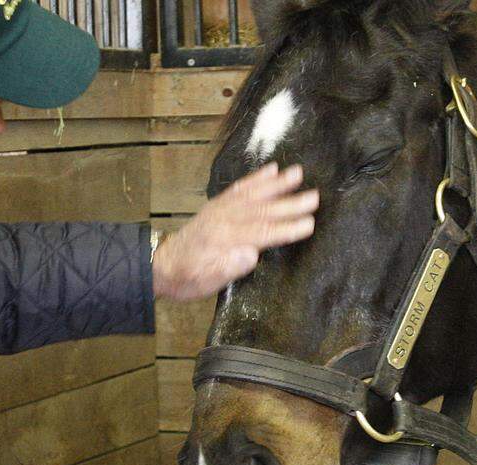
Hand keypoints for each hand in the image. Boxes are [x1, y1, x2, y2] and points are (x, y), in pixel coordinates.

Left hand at [152, 163, 317, 300]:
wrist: (162, 266)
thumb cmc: (187, 277)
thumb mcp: (205, 281)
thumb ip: (228, 267)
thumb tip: (251, 254)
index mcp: (223, 240)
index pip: (261, 233)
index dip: (286, 229)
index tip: (308, 225)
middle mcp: (223, 220)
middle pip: (262, 210)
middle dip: (290, 204)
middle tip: (315, 197)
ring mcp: (220, 210)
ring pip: (252, 194)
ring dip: (276, 184)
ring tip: (298, 173)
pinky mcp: (218, 205)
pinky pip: (239, 189)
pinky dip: (256, 178)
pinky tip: (271, 170)